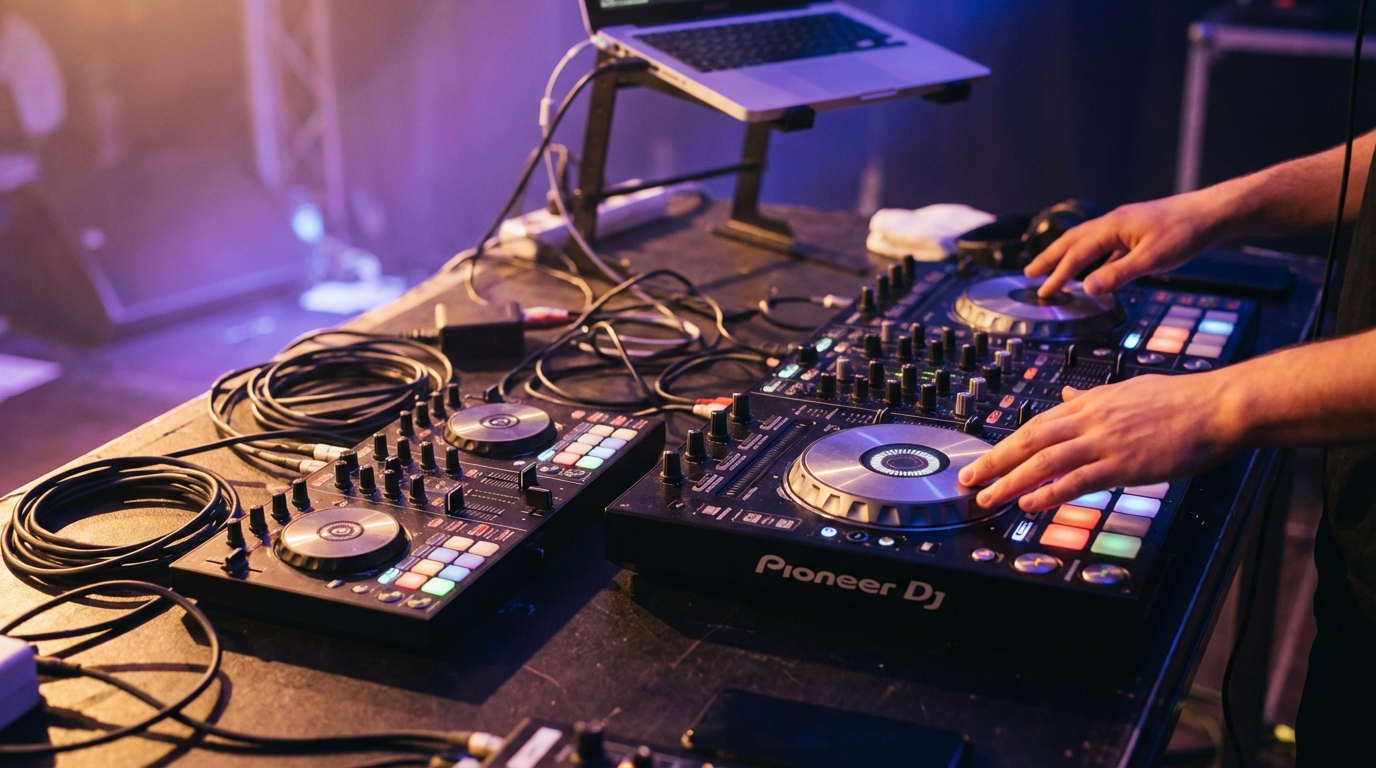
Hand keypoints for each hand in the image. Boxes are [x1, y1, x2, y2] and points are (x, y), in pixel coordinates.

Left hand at [957, 372, 1246, 511]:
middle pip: (1029, 441)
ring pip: (1044, 462)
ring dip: (1011, 482)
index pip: (1036, 425)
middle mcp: (1090, 419)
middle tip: (969, 480)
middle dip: (994, 462)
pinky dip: (1048, 493)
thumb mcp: (1127, 390)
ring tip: (987, 498)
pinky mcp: (1123, 464)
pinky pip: (1076, 480)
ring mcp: (1105, 441)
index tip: (984, 460)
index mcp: (1091, 403)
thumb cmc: (1180, 399)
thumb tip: (1067, 396)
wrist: (1216, 406)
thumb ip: (1092, 397)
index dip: (1005, 444)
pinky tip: (1028, 504)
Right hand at [1025, 192, 1221, 298]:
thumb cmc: (1185, 233)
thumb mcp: (1151, 259)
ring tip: (1053, 268)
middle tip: (1030, 274)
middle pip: (1072, 241)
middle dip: (1050, 258)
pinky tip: (1094, 270)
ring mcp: (1124, 226)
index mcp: (1112, 227)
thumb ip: (1117, 274)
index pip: (1077, 254)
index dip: (1059, 274)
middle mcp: (1113, 222)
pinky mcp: (1136, 231)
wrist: (1212, 213)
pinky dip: (1091, 258)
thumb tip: (1087, 288)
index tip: (1044, 292)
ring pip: (1087, 241)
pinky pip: (1104, 245)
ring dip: (1067, 256)